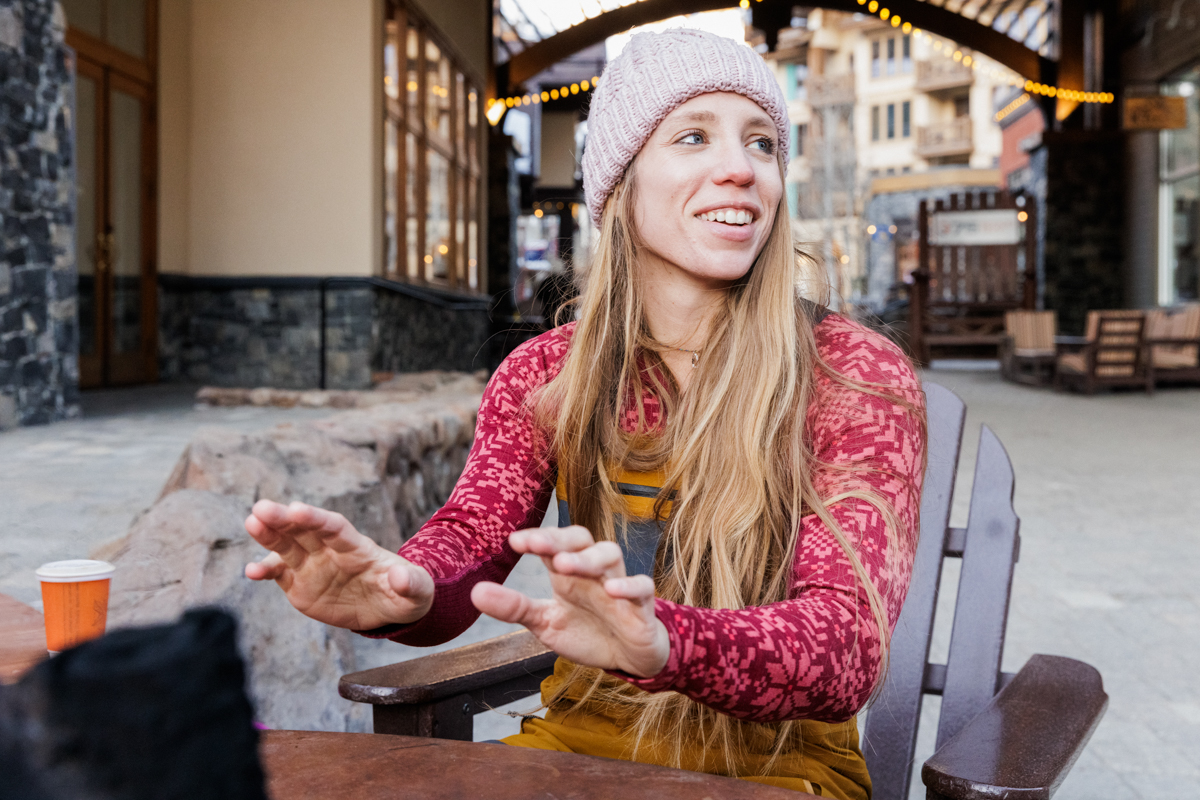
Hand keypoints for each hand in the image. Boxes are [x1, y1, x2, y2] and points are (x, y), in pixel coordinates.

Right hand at [244, 500, 433, 630]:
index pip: (334, 527)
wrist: (390, 608)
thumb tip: (400, 576)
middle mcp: (330, 551)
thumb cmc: (406, 592)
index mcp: (357, 547)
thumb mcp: (418, 589)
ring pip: (287, 547)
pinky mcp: (300, 584)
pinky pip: (279, 575)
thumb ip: (411, 582)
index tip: (295, 509)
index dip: (315, 518)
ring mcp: (313, 566)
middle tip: (260, 509)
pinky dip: (264, 571)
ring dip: (268, 536)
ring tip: (251, 523)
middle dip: (282, 519)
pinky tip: (251, 572)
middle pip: (304, 530)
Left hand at [470, 526, 669, 678]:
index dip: (537, 539)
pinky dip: (629, 585)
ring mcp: (618, 586)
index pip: (553, 545)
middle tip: (536, 545)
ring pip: (610, 555)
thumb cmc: (587, 632)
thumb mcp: (545, 623)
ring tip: (564, 565)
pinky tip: (613, 589)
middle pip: (581, 540)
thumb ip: (513, 607)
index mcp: (568, 574)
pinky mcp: (642, 607)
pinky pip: (641, 587)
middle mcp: (593, 573)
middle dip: (559, 539)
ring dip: (588, 558)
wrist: (628, 657)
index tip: (514, 542)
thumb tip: (474, 592)